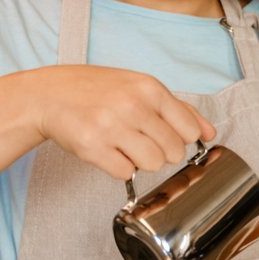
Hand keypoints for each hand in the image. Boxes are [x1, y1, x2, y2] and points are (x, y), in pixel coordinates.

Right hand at [29, 65, 214, 179]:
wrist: (48, 94)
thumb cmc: (97, 90)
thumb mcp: (139, 86)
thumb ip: (178, 108)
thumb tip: (210, 133)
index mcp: (149, 88)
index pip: (188, 130)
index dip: (177, 138)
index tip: (162, 134)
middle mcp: (132, 105)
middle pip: (173, 152)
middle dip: (159, 152)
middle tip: (137, 139)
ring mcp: (111, 127)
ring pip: (152, 165)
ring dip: (140, 161)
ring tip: (123, 145)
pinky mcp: (92, 148)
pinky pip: (125, 173)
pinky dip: (118, 167)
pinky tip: (107, 150)